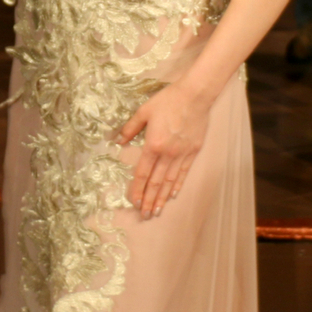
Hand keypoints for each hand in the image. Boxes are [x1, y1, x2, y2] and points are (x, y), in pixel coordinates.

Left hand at [117, 81, 212, 218]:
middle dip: (149, 200)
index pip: (142, 173)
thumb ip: (130, 128)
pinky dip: (177, 185)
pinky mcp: (193, 152)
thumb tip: (117, 140)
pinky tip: (172, 194)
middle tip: (145, 215)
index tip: (134, 202)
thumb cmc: (167, 101)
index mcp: (153, 145)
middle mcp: (167, 154)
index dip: (137, 189)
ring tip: (157, 211)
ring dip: (162, 197)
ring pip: (170, 181)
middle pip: (156, 182)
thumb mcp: (143, 111)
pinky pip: (183, 173)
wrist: (194, 96)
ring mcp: (182, 154)